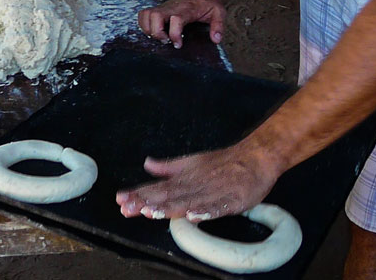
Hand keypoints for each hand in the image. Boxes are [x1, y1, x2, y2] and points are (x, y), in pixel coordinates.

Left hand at [115, 141, 279, 221]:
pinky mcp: (232, 200)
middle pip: (168, 195)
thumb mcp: (191, 162)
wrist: (254, 157)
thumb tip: (147, 164)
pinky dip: (206, 212)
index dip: (139, 194)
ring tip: (152, 212)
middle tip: (129, 208)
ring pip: (189, 202)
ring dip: (170, 208)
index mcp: (185, 177)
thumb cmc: (222, 163)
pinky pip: (218, 208)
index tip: (121, 199)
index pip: (158, 187)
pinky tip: (194, 217)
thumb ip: (168, 167)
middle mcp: (195, 184)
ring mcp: (213, 192)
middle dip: (147, 202)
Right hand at [138, 0, 225, 47]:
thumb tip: (215, 40)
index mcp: (187, 8)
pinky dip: (144, 24)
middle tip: (165, 41)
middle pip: (155, 16)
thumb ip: (218, 26)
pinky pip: (144, 14)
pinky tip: (153, 31)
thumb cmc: (208, 3)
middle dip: (156, 33)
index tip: (178, 44)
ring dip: (148, 29)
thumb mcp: (219, 13)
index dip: (174, 34)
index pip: (176, 19)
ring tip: (159, 37)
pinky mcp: (159, 8)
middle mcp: (172, 6)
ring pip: (146, 14)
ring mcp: (164, 6)